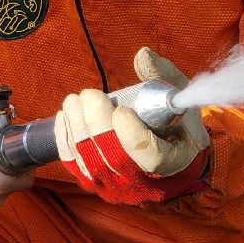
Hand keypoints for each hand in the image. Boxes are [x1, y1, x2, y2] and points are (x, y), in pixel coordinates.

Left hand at [54, 47, 210, 205]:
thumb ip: (164, 76)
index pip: (152, 158)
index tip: (122, 110)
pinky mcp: (95, 182)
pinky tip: (64, 116)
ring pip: (90, 162)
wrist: (166, 158)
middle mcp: (144, 182)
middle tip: (89, 95)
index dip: (134, 136)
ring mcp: (116, 186)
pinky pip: (74, 164)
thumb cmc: (175, 124)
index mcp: (174, 162)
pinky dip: (65, 138)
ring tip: (73, 101)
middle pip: (113, 159)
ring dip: (76, 127)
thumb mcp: (178, 98)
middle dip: (96, 124)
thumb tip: (142, 56)